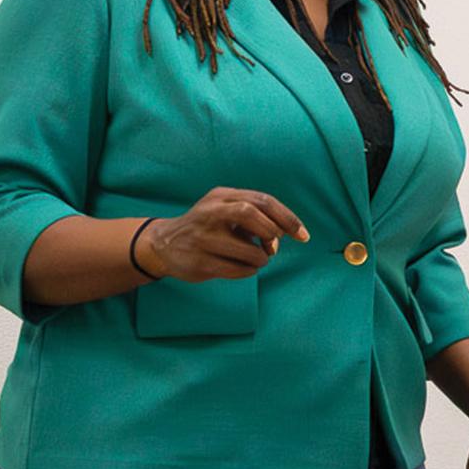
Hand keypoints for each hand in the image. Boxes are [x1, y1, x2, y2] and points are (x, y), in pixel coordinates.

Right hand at [140, 187, 307, 281]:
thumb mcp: (226, 210)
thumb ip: (255, 216)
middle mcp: (209, 212)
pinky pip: (237, 270)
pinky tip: (244, 267)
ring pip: (248, 250)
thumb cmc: (208, 227)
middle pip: (251, 213)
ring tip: (257, 259)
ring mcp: (202, 238)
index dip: (287, 217)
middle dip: (271, 233)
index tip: (303, 235)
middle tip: (273, 247)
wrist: (164, 244)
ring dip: (261, 259)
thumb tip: (283, 234)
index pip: (262, 200)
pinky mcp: (199, 262)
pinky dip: (248, 271)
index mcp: (221, 196)